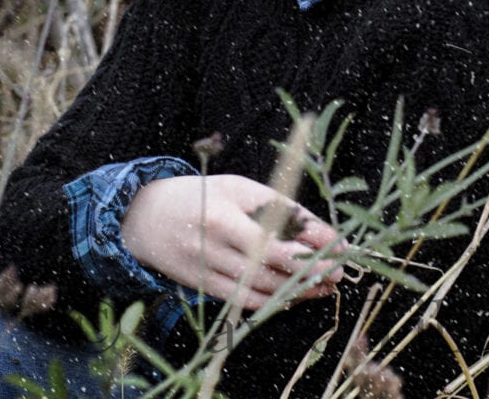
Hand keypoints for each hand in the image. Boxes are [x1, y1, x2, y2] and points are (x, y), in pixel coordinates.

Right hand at [121, 173, 342, 309]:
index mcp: (228, 203)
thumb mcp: (239, 189)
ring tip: (324, 286)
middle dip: (312, 267)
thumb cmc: (203, 196)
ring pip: (261, 284)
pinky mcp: (201, 285)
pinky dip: (272, 301)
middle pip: (273, 258)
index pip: (280, 223)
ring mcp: (206, 262)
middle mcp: (216, 233)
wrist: (146, 217)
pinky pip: (243, 299)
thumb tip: (320, 232)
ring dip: (297, 289)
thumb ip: (277, 207)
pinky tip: (292, 296)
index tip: (342, 245)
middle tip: (339, 271)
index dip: (315, 237)